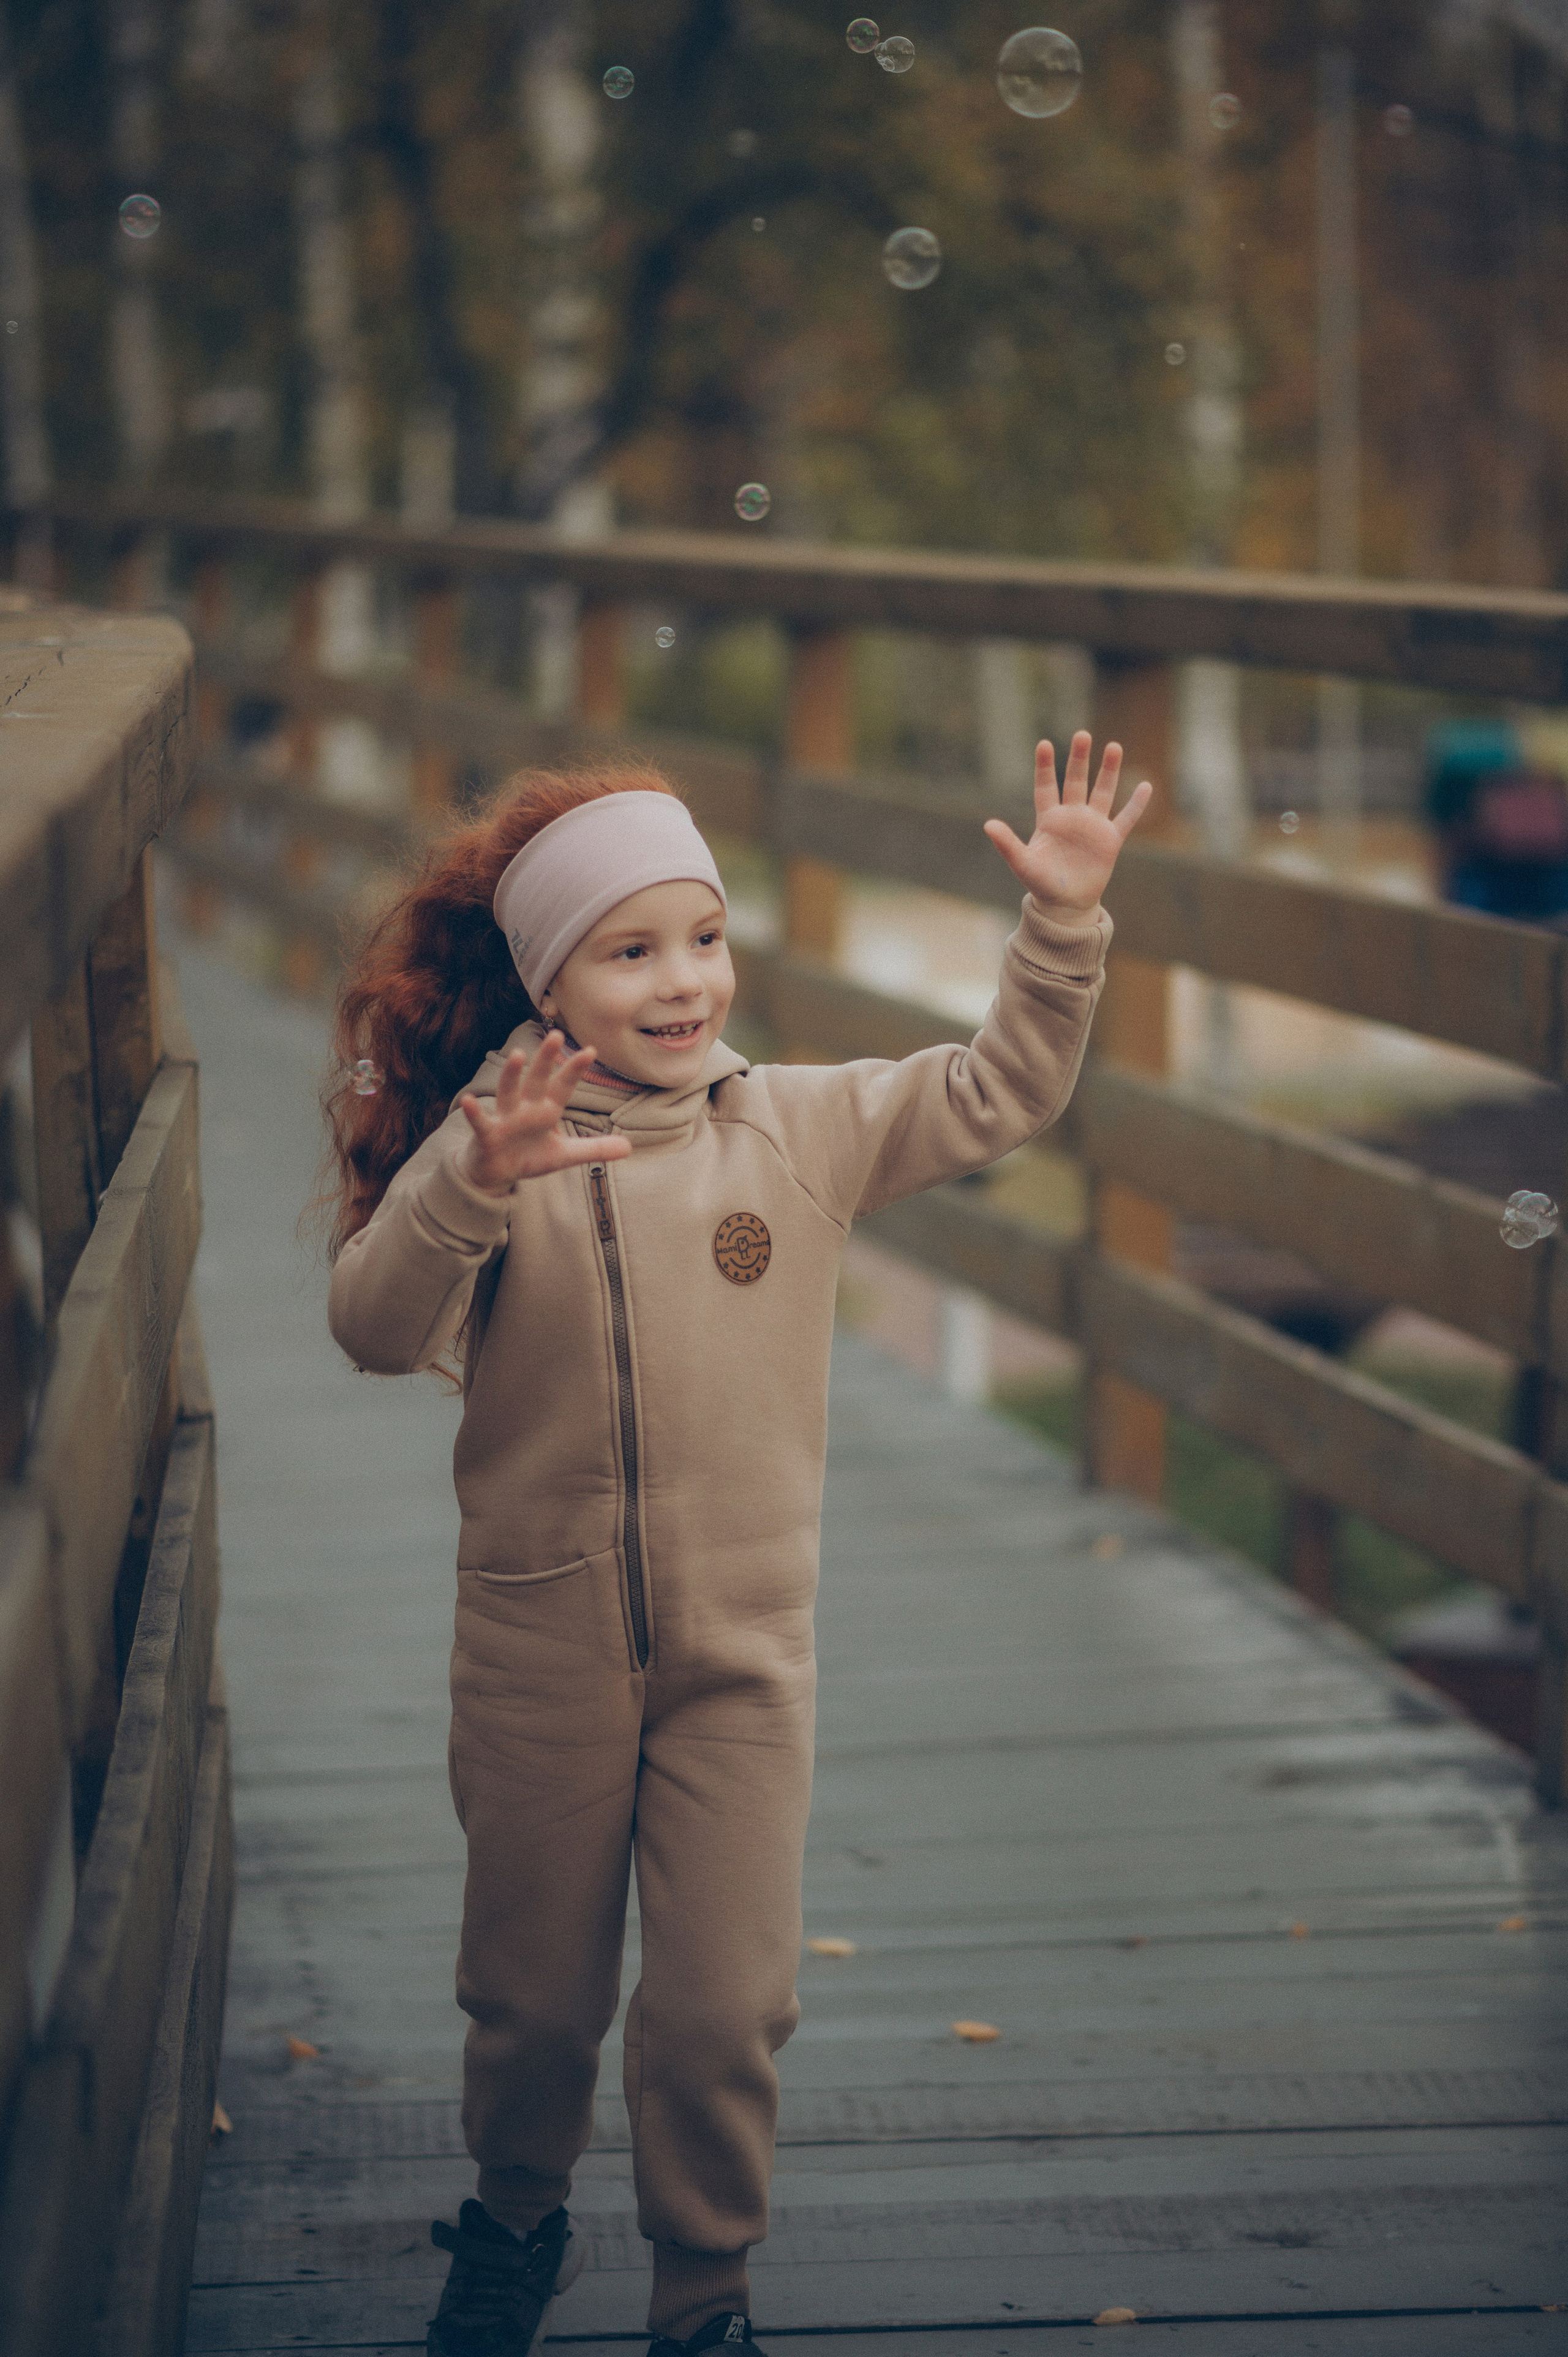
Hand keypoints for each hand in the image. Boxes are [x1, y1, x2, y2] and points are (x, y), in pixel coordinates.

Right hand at [456, 1033, 630, 1195]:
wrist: (495, 1172)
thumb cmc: (529, 1156)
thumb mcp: (564, 1156)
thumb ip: (594, 1149)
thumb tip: (629, 1147)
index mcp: (546, 1111)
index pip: (563, 1087)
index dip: (575, 1070)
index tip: (591, 1049)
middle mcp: (526, 1109)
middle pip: (537, 1080)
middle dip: (545, 1059)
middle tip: (555, 1034)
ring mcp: (505, 1119)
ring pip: (508, 1093)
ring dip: (511, 1075)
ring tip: (516, 1054)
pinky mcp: (487, 1134)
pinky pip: (480, 1122)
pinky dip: (474, 1112)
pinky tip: (468, 1099)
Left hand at [983, 732, 1153, 918]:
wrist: (1065, 905)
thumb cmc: (1041, 884)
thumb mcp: (1022, 864)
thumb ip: (1007, 844)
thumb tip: (987, 824)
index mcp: (1049, 819)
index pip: (1046, 786)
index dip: (1045, 766)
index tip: (1044, 743)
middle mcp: (1072, 817)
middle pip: (1075, 781)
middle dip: (1079, 759)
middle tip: (1082, 734)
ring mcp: (1093, 826)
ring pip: (1103, 792)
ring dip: (1109, 771)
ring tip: (1114, 747)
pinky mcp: (1110, 841)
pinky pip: (1126, 819)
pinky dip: (1136, 804)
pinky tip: (1147, 786)